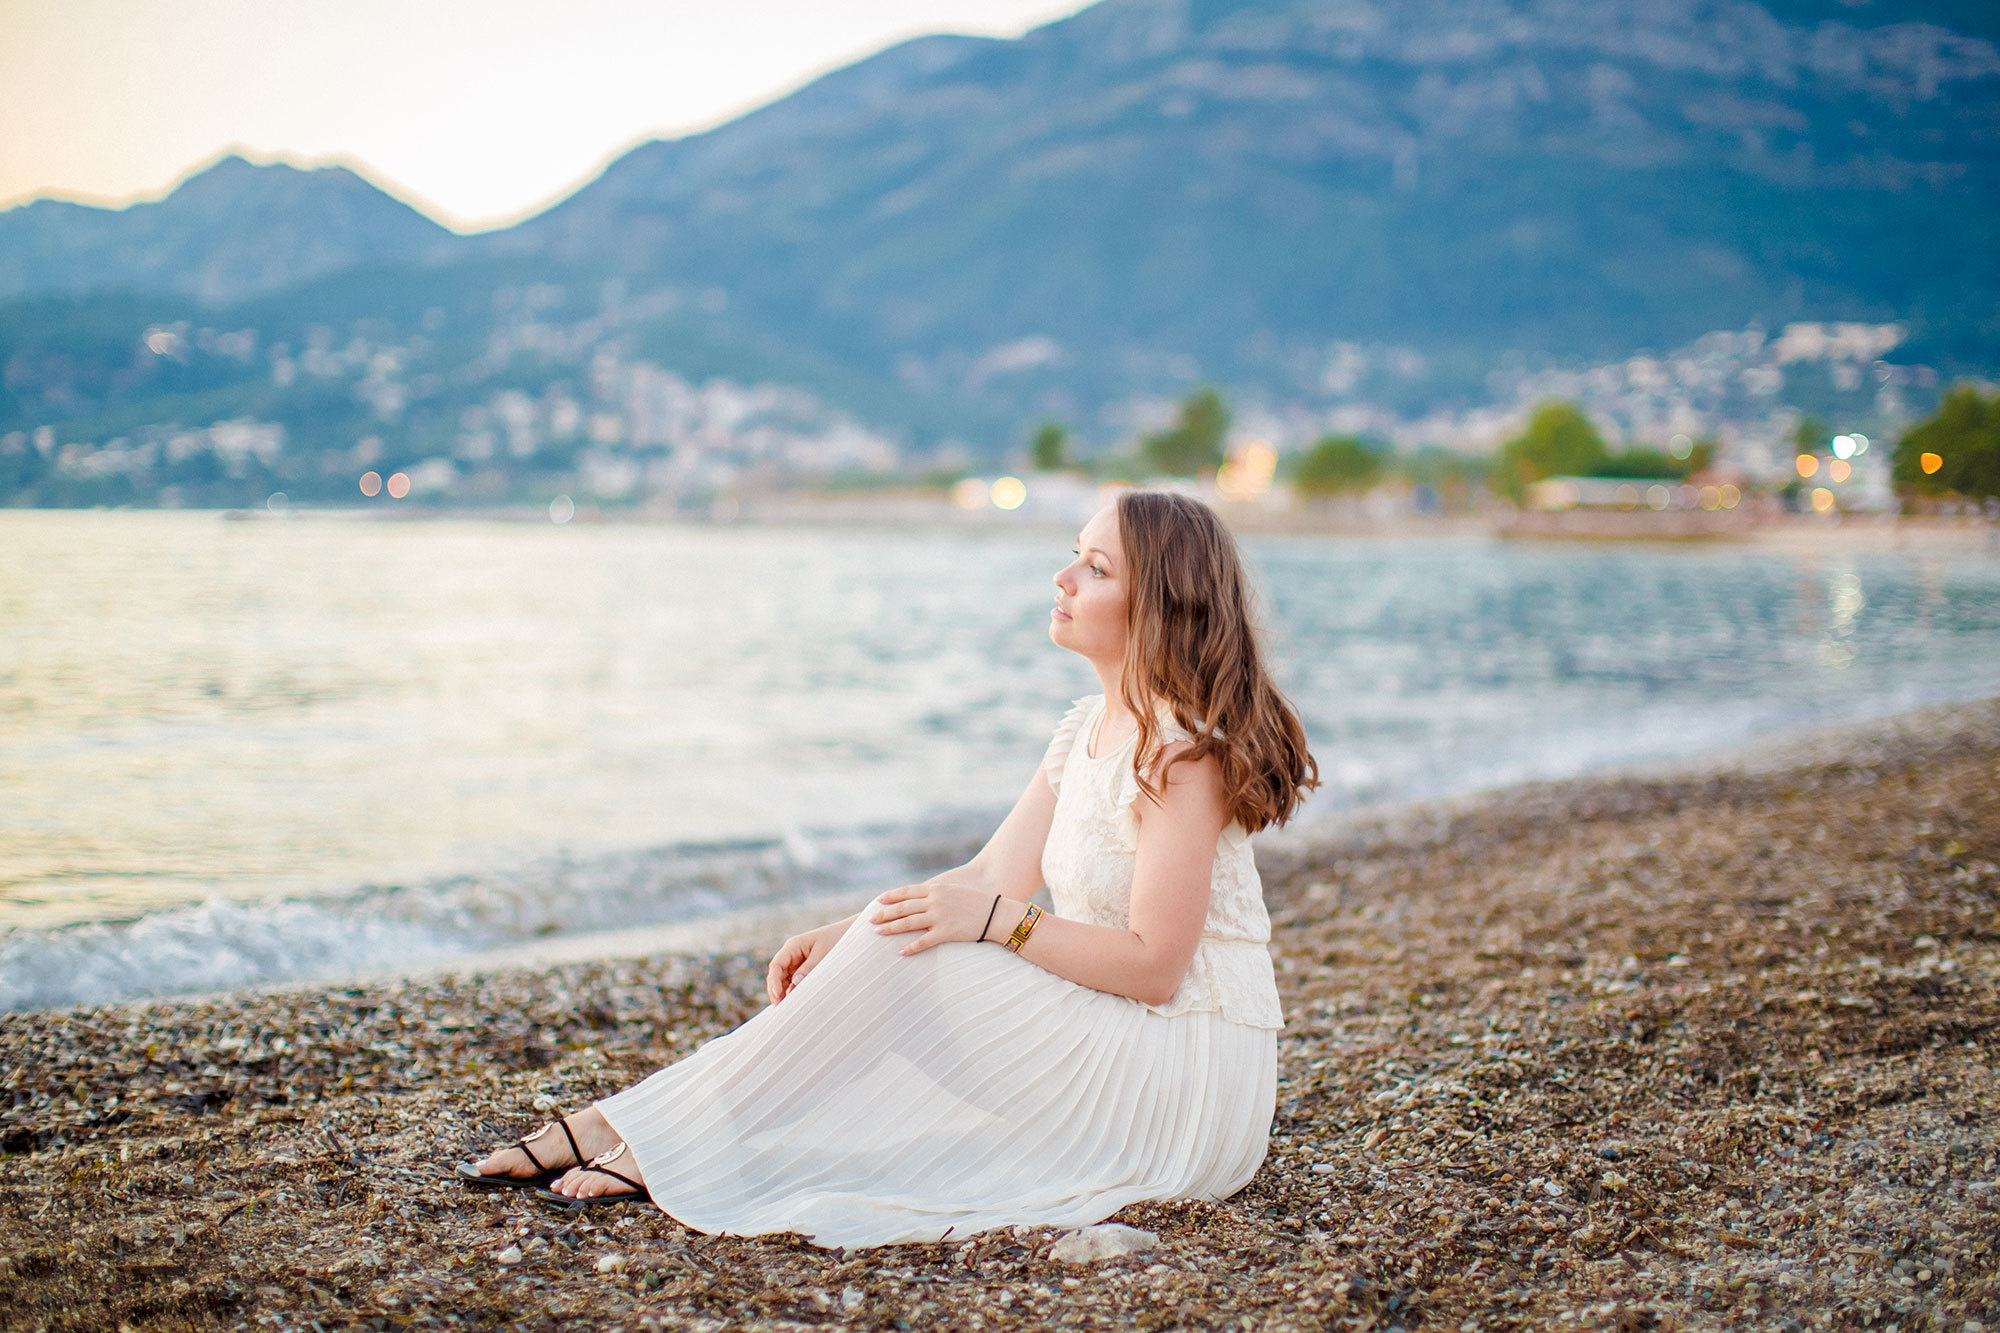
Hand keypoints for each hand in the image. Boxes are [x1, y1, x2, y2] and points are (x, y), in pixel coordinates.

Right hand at [766, 920, 843, 1003]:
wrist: (851, 936)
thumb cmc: (836, 939)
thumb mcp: (823, 953)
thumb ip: (809, 968)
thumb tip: (795, 983)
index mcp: (793, 946)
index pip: (776, 965)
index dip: (773, 981)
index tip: (777, 995)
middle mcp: (792, 954)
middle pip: (777, 975)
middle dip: (776, 991)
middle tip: (779, 1007)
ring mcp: (797, 962)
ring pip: (784, 980)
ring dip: (784, 993)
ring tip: (786, 1009)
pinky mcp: (804, 969)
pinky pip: (794, 982)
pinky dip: (793, 991)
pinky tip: (794, 1003)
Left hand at [869, 880, 1012, 955]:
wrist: (996, 914)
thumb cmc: (977, 902)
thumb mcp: (955, 891)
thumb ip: (938, 894)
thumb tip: (922, 898)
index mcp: (937, 889)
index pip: (907, 891)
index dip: (891, 896)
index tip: (878, 900)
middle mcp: (935, 901)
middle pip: (903, 907)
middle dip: (885, 913)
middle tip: (870, 919)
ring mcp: (940, 917)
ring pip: (909, 923)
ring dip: (891, 928)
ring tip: (878, 933)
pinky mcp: (946, 932)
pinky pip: (924, 941)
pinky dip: (911, 947)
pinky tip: (901, 952)